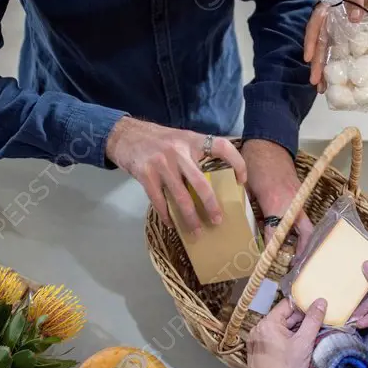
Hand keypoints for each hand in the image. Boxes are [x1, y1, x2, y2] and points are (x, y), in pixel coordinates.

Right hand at [105, 116, 246, 232]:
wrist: (126, 135)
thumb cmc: (159, 140)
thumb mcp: (181, 139)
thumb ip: (197, 153)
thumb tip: (218, 179)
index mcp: (192, 141)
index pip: (221, 147)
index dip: (236, 162)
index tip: (241, 180)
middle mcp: (178, 151)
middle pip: (201, 183)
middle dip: (211, 206)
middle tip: (217, 221)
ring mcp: (161, 164)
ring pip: (181, 198)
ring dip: (190, 218)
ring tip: (196, 232)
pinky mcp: (146, 175)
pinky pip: (159, 201)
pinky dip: (167, 216)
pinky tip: (173, 224)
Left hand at [241, 139, 314, 254]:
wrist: (270, 143)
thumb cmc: (255, 164)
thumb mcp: (247, 190)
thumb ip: (251, 211)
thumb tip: (248, 228)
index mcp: (277, 206)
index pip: (276, 237)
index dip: (271, 253)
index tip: (266, 265)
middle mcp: (293, 205)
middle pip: (305, 234)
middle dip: (302, 251)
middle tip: (294, 265)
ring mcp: (299, 199)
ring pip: (306, 226)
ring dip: (302, 240)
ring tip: (293, 254)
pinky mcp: (300, 194)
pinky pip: (302, 215)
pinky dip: (298, 226)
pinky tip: (289, 233)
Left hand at [247, 298, 326, 367]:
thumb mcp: (304, 343)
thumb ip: (313, 319)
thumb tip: (320, 302)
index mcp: (267, 324)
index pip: (287, 305)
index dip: (304, 306)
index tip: (316, 310)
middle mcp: (258, 330)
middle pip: (283, 317)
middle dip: (300, 321)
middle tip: (316, 327)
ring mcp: (256, 342)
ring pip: (279, 329)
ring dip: (293, 332)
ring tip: (306, 341)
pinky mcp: (257, 352)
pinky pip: (273, 339)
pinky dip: (285, 341)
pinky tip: (295, 350)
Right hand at [303, 0, 367, 90]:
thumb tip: (355, 18)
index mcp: (328, 10)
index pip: (315, 25)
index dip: (310, 42)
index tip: (308, 58)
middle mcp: (328, 23)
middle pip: (318, 44)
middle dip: (316, 64)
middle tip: (315, 82)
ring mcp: (334, 33)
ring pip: (325, 52)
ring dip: (322, 71)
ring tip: (321, 88)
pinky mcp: (343, 41)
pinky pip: (335, 55)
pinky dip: (334, 68)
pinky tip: (332, 81)